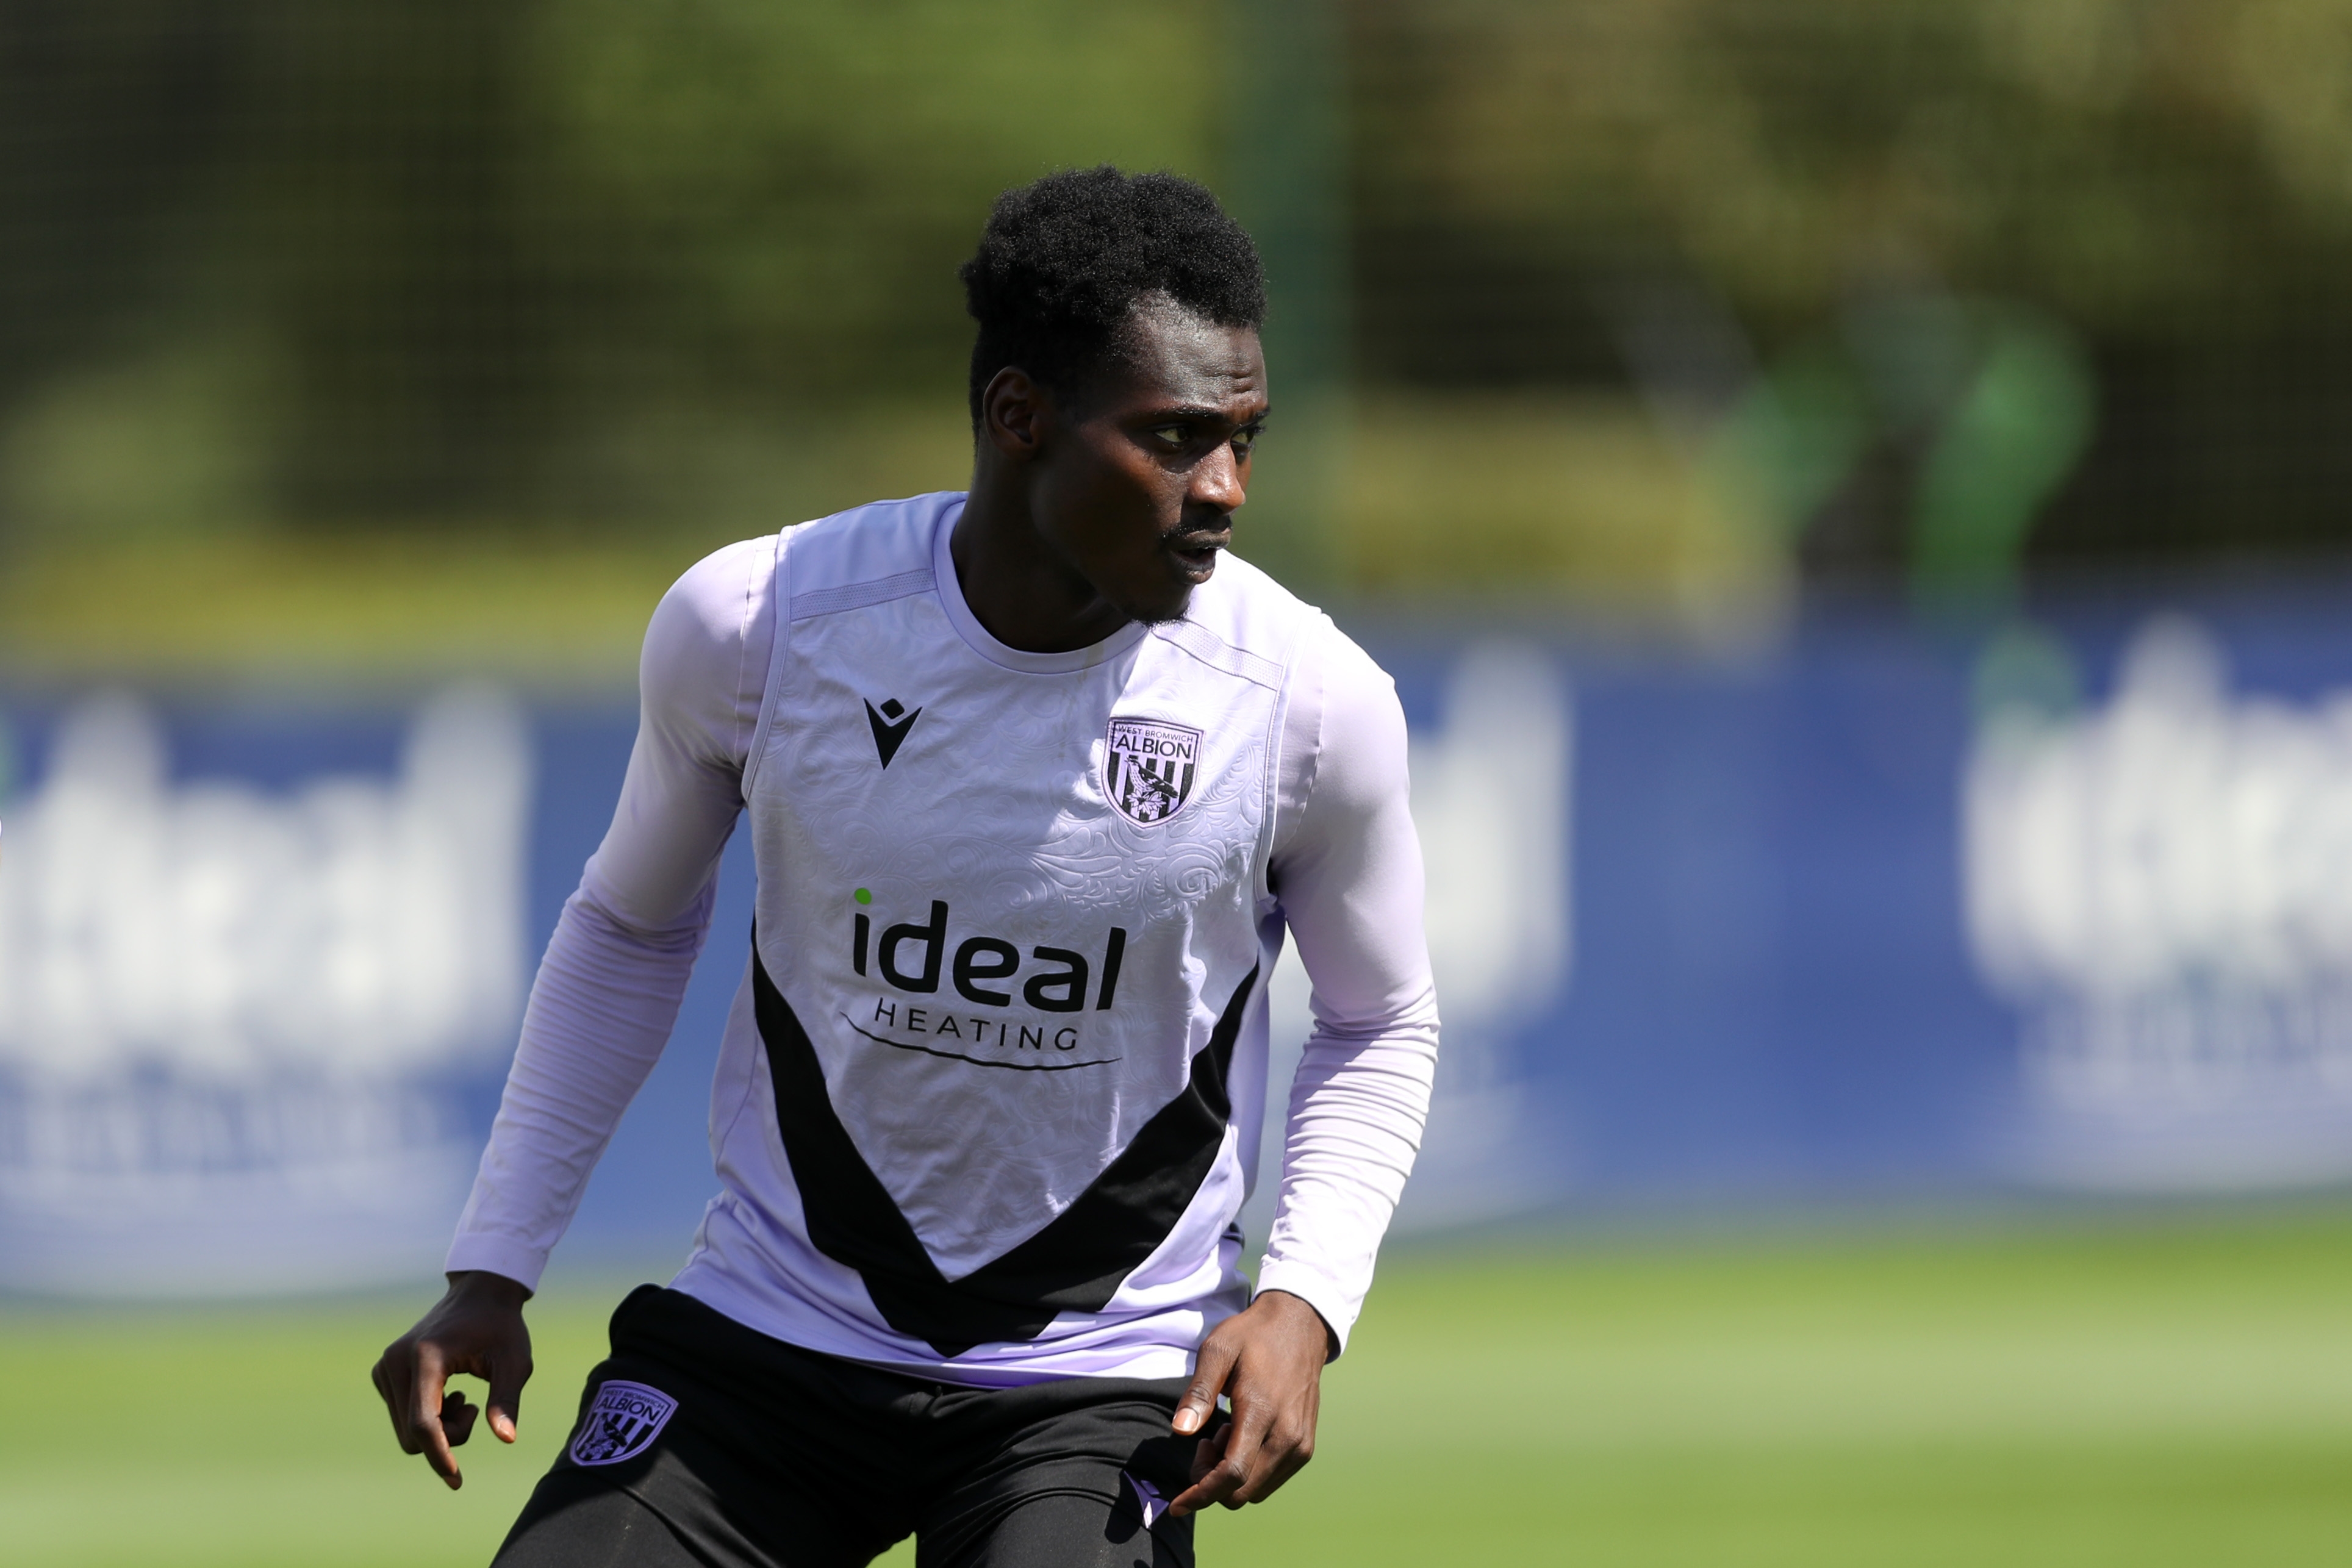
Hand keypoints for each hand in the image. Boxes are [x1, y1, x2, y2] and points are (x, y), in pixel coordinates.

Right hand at [370, 1270, 533, 1490]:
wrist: (478, 1295)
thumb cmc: (501, 1327)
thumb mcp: (515, 1361)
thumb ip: (507, 1399)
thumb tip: (506, 1438)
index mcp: (425, 1357)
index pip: (424, 1423)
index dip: (440, 1455)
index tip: (457, 1480)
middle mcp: (395, 1361)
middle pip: (414, 1433)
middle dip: (448, 1437)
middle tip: (477, 1409)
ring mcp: (384, 1366)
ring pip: (406, 1431)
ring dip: (440, 1429)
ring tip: (464, 1397)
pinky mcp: (382, 1372)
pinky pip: (402, 1418)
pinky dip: (427, 1419)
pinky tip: (448, 1392)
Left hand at [1166, 1288, 1335, 1517]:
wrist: (1300, 1325)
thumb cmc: (1253, 1335)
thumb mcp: (1217, 1350)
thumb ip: (1199, 1392)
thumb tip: (1180, 1432)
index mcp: (1262, 1412)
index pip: (1231, 1474)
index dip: (1201, 1495)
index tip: (1177, 1505)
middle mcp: (1287, 1437)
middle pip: (1242, 1492)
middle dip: (1211, 1481)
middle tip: (1205, 1439)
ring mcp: (1301, 1445)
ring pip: (1256, 1491)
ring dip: (1231, 1477)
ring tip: (1226, 1431)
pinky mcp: (1306, 1447)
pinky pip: (1271, 1479)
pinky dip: (1250, 1471)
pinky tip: (1244, 1435)